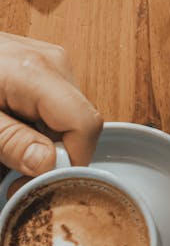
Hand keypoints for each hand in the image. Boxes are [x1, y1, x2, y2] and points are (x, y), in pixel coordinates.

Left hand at [0, 32, 101, 175]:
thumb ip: (9, 140)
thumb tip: (46, 163)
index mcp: (37, 73)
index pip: (85, 123)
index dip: (72, 160)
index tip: (40, 183)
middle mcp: (54, 63)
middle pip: (78, 124)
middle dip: (53, 156)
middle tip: (14, 177)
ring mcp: (52, 62)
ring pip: (68, 118)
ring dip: (44, 142)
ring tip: (7, 147)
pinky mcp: (46, 66)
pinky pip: (56, 106)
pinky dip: (37, 127)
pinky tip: (11, 129)